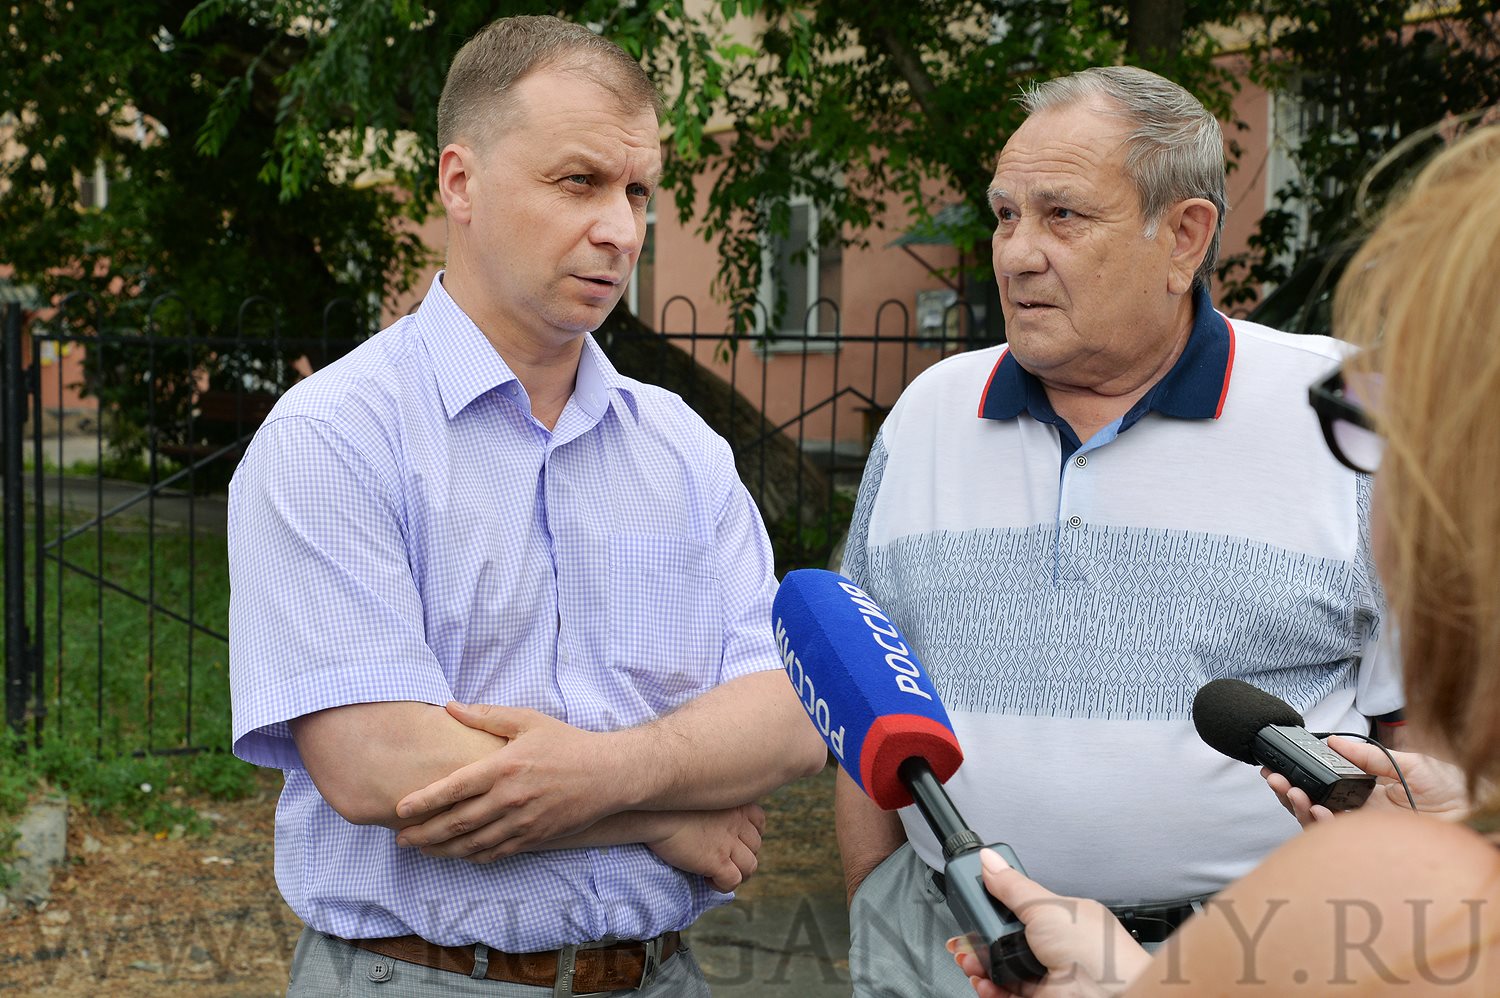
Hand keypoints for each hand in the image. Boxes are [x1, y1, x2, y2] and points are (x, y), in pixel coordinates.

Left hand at [393, 702, 620, 860]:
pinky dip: (473, 856)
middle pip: (457, 824)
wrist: (608, 774)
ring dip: (443, 850)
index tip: (399, 810)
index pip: (454, 789)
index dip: (423, 801)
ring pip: (473, 844)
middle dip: (424, 834)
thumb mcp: (528, 721)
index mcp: (504, 767)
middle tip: (401, 838)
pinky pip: (496, 853)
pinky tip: (459, 854)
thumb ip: (486, 717)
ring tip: (422, 849)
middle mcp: (510, 799)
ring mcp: (523, 822)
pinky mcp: (535, 837)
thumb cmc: (566, 743)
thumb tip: (451, 707)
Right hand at [647, 804, 765, 891]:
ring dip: (738, 873)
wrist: (653, 813)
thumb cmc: (665, 803)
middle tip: (723, 860)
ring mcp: (728, 843)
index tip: (735, 839)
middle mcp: (736, 822)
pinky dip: (723, 885)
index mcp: (734, 803)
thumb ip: (710, 806)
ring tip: (717, 874)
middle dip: (743, 855)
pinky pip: (733, 881)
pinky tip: (707, 879)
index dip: (749, 833)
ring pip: (750, 866)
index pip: (759, 820)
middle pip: (756, 846)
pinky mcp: (717, 861)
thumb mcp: (696, 796)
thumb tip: (705, 821)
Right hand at [947, 850, 1148, 997]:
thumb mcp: (1046, 906)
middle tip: (963, 941)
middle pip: (1004, 941)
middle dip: (978, 940)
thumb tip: (989, 860)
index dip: (991, 909)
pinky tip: (983, 982)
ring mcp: (1047, 975)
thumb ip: (1013, 887)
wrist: (1110, 997)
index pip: (1018, 908)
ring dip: (980, 965)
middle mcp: (1055, 946)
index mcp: (1062, 917)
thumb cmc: (1096, 952)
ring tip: (969, 962)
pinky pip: (1006, 992)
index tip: (971, 908)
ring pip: (1001, 968)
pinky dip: (990, 989)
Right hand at [1261, 736, 1467, 827]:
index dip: (1297, 777)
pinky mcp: (1374, 847)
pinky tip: (1319, 811)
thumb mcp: (1407, 763)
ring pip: (1319, 825)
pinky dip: (1324, 827)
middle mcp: (1362, 813)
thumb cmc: (1454, 788)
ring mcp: (1366, 832)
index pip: (1322, 786)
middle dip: (1286, 792)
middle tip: (1271, 777)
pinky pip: (1340, 841)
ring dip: (1299, 808)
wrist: (1480, 811)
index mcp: (1367, 792)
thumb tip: (1332, 742)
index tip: (1278, 766)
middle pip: (1313, 806)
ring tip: (1290, 791)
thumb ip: (1367, 756)